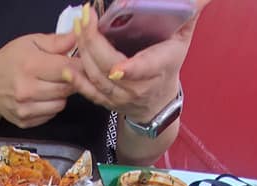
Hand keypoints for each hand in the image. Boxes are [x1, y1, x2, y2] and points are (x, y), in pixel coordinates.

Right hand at [0, 32, 77, 127]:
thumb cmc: (9, 61)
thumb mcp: (29, 42)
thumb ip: (55, 42)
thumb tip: (76, 39)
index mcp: (30, 66)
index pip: (67, 69)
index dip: (80, 65)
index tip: (83, 62)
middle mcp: (27, 89)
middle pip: (67, 88)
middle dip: (72, 80)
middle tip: (68, 73)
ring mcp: (25, 108)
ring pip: (61, 104)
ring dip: (62, 94)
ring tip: (52, 84)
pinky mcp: (25, 121)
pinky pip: (51, 115)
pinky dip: (52, 105)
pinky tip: (43, 96)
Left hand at [62, 1, 211, 121]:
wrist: (157, 102)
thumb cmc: (169, 64)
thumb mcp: (183, 37)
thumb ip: (190, 12)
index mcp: (158, 69)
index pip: (144, 69)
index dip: (130, 70)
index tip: (118, 68)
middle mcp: (137, 87)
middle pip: (110, 69)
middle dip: (94, 43)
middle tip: (86, 17)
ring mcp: (119, 97)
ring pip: (96, 78)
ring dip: (83, 52)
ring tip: (77, 26)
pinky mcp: (105, 101)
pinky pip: (88, 92)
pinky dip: (76, 79)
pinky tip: (66, 64)